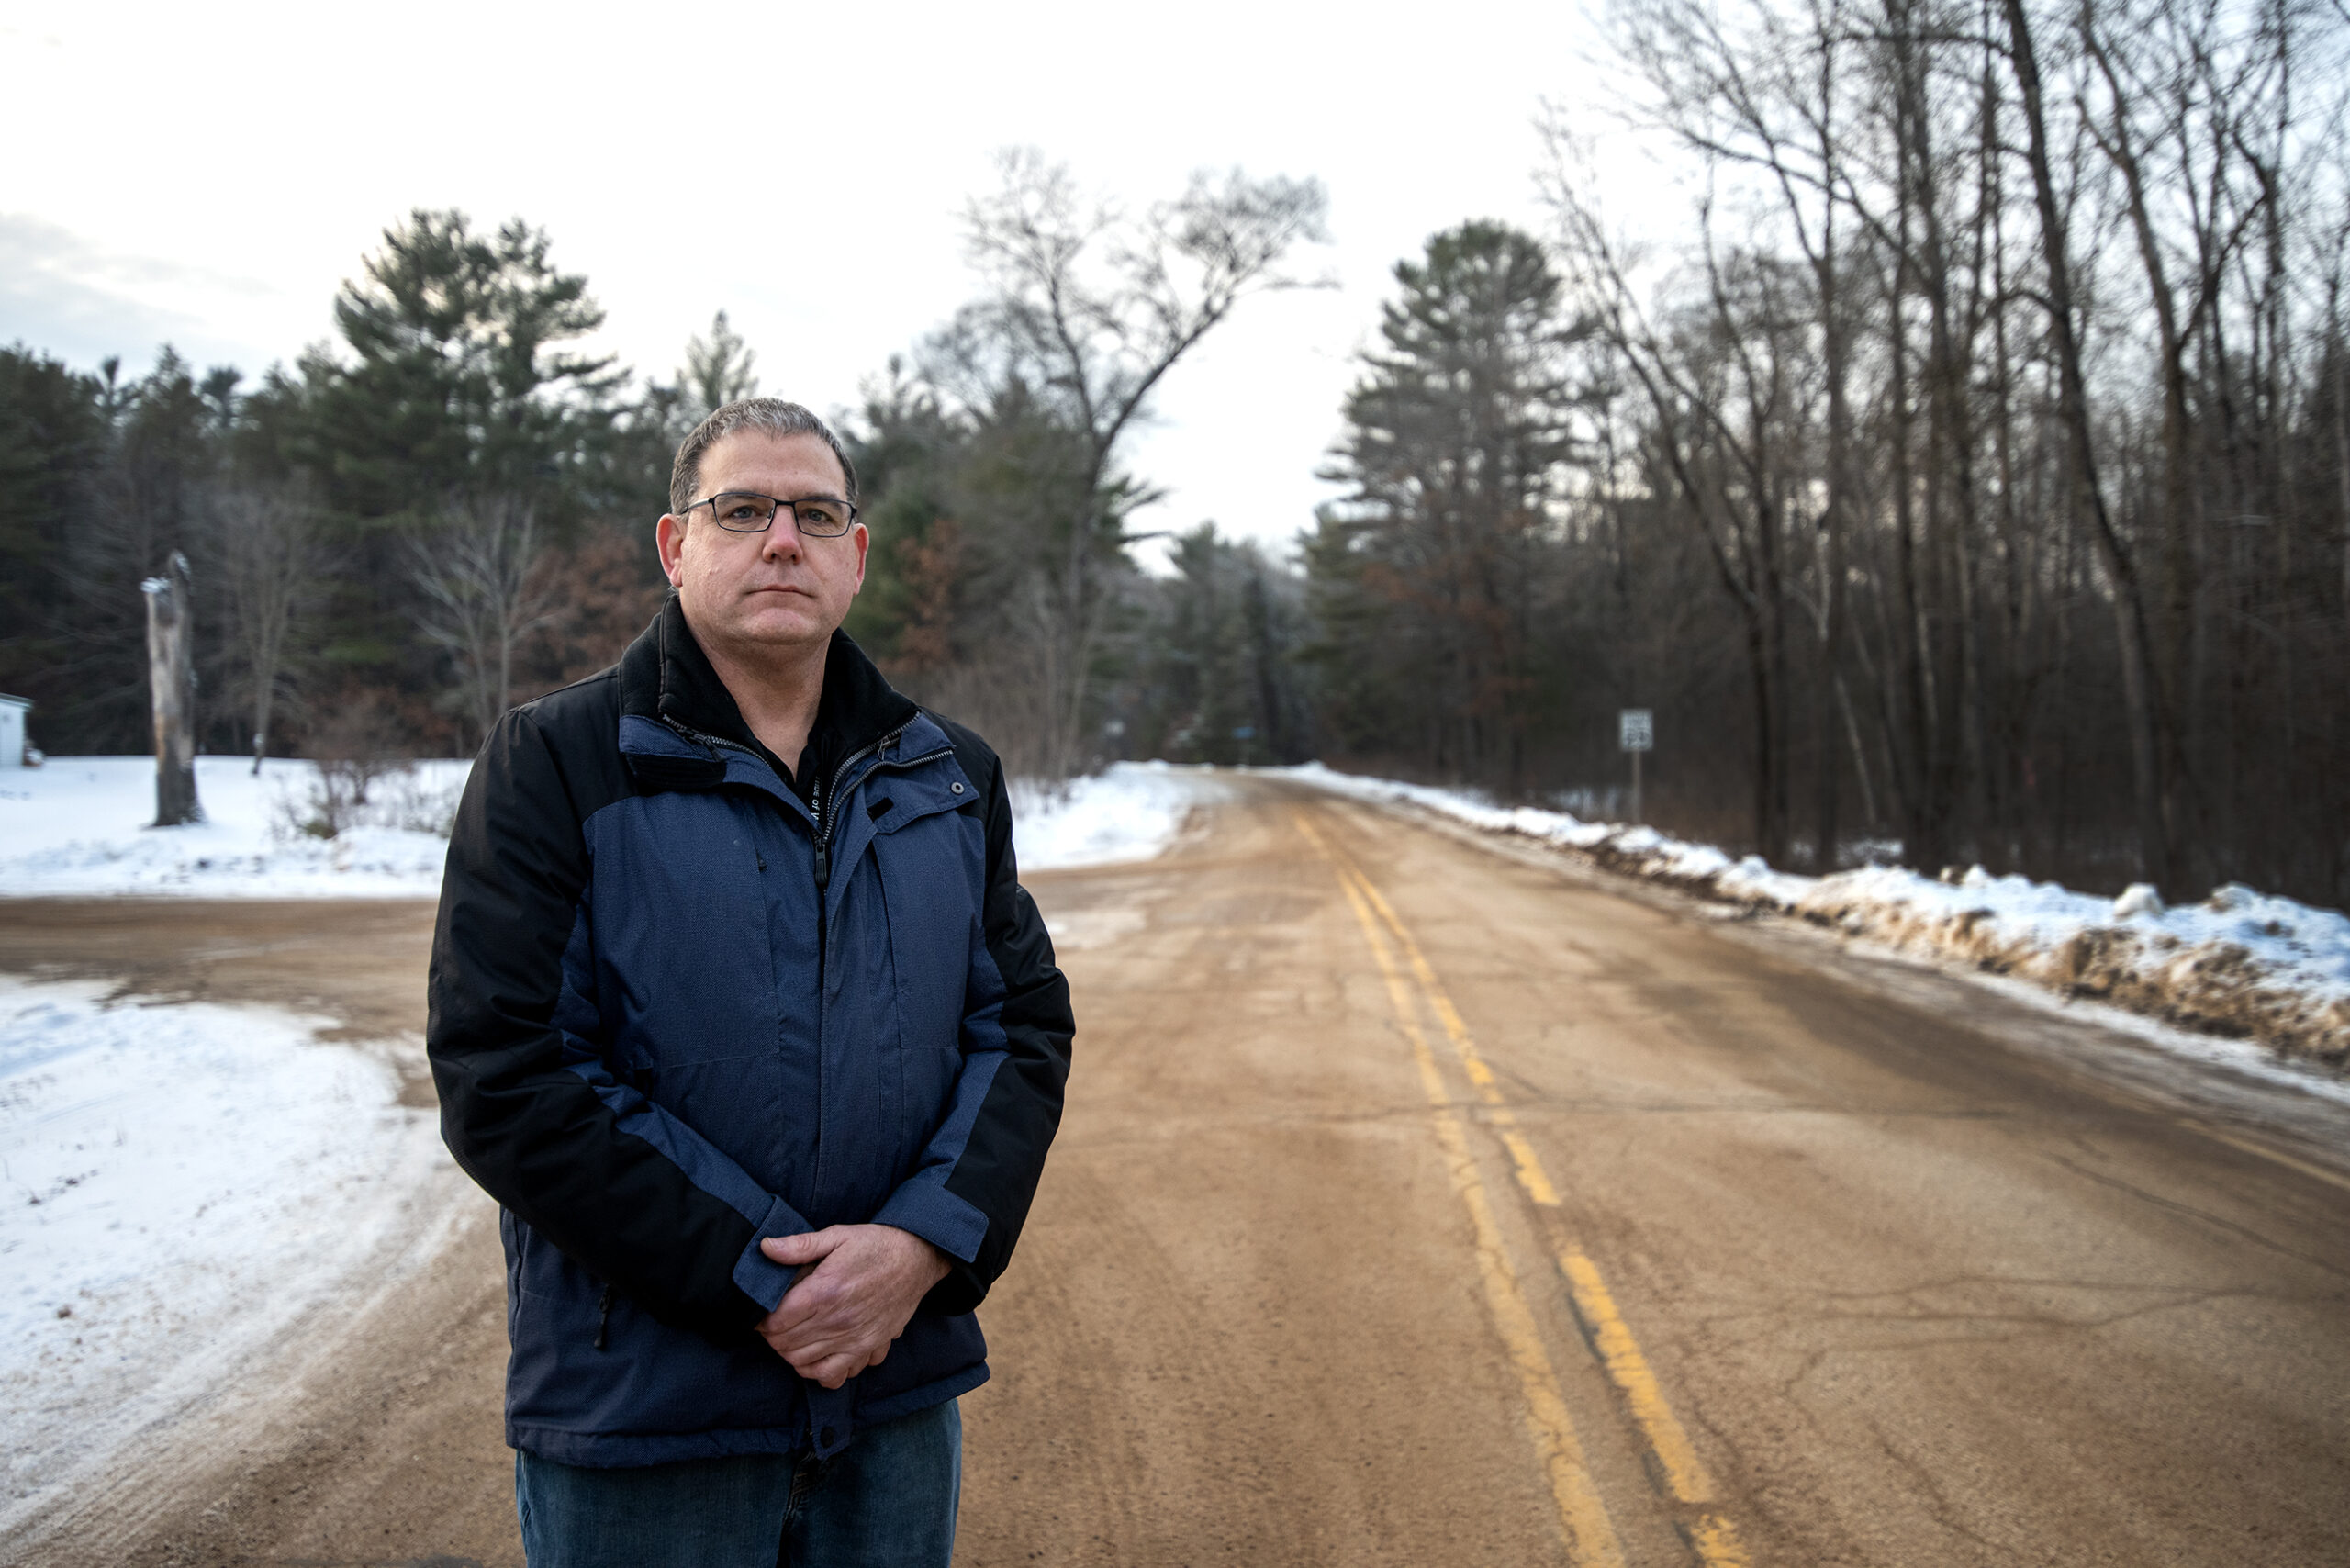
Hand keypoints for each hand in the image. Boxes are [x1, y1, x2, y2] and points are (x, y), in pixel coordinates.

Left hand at [755, 1225, 951, 1388]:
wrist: (919, 1258)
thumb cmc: (876, 1245)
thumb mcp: (838, 1235)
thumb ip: (800, 1245)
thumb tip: (766, 1247)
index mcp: (825, 1291)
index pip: (776, 1321)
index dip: (761, 1319)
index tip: (761, 1312)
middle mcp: (838, 1321)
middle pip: (785, 1344)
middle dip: (772, 1336)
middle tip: (773, 1323)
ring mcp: (854, 1339)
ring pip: (803, 1363)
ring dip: (790, 1353)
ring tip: (791, 1336)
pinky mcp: (868, 1349)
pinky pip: (833, 1376)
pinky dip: (817, 1371)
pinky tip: (815, 1354)